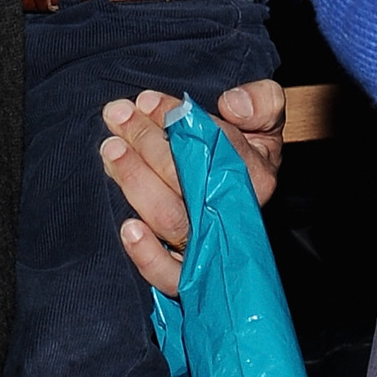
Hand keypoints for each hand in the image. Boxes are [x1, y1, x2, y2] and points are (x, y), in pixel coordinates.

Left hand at [102, 79, 285, 295]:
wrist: (233, 190)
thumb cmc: (243, 150)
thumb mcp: (264, 115)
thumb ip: (262, 101)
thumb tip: (234, 106)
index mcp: (257, 178)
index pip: (217, 147)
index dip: (179, 122)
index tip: (149, 102)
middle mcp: (235, 215)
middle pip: (188, 181)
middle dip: (147, 143)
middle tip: (118, 115)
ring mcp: (208, 247)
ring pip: (172, 221)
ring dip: (136, 182)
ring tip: (112, 149)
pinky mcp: (183, 272)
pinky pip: (168, 276)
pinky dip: (147, 255)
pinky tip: (127, 227)